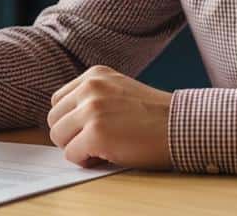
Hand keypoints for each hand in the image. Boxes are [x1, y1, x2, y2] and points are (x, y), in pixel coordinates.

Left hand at [47, 65, 172, 169]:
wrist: (182, 125)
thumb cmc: (154, 116)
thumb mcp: (119, 91)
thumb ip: (93, 98)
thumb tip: (65, 122)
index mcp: (94, 75)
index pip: (59, 101)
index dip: (71, 120)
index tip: (90, 129)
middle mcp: (90, 87)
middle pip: (54, 119)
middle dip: (70, 135)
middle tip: (94, 142)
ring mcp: (92, 109)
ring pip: (58, 136)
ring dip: (76, 148)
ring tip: (101, 148)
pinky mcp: (95, 133)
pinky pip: (71, 154)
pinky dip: (86, 161)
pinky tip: (107, 155)